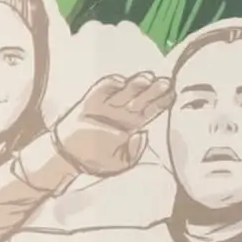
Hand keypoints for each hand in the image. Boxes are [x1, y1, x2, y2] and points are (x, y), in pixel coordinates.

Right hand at [47, 72, 169, 178]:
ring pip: (127, 90)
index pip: (152, 110)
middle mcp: (123, 112)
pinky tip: (121, 82)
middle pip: (143, 97)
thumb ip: (135, 151)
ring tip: (146, 79)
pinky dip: (113, 83)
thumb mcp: (122, 162)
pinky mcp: (93, 99)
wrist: (68, 155)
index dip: (162, 101)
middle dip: (155, 89)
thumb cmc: (96, 160)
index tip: (172, 93)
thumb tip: (142, 134)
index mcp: (133, 126)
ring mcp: (109, 104)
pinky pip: (105, 87)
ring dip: (137, 84)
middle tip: (165, 82)